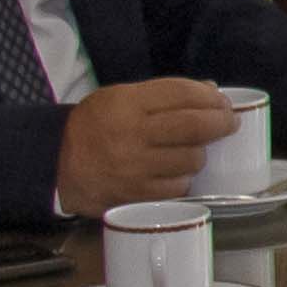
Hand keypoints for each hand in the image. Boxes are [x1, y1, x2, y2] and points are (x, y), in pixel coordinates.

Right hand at [56, 78, 239, 211]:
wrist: (57, 163)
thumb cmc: (95, 126)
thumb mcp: (120, 98)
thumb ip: (162, 95)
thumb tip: (211, 92)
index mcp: (126, 103)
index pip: (181, 93)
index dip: (209, 97)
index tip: (223, 102)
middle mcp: (132, 134)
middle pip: (194, 126)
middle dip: (221, 122)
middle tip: (229, 123)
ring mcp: (134, 167)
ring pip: (191, 159)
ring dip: (200, 153)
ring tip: (194, 149)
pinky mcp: (135, 194)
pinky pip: (178, 187)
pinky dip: (184, 178)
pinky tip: (178, 171)